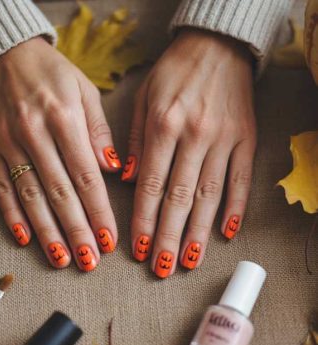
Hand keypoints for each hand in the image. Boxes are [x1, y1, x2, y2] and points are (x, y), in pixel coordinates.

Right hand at [0, 37, 119, 270]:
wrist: (3, 53)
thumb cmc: (52, 73)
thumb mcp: (85, 90)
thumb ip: (99, 131)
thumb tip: (113, 169)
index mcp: (63, 117)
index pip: (85, 175)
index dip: (98, 210)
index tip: (110, 239)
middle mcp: (34, 133)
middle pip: (59, 192)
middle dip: (76, 230)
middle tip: (89, 261)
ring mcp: (7, 143)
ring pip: (30, 197)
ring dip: (47, 232)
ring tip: (62, 259)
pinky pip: (0, 188)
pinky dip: (12, 215)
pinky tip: (25, 239)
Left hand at [123, 29, 255, 277]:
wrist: (216, 47)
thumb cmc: (173, 72)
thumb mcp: (142, 98)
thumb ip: (134, 141)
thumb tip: (128, 181)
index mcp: (164, 126)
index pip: (151, 185)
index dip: (144, 221)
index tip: (139, 249)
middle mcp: (194, 136)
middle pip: (179, 198)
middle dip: (169, 236)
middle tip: (162, 267)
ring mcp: (224, 139)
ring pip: (209, 195)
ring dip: (198, 231)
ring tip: (188, 260)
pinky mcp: (246, 139)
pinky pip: (240, 179)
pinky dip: (235, 207)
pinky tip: (227, 232)